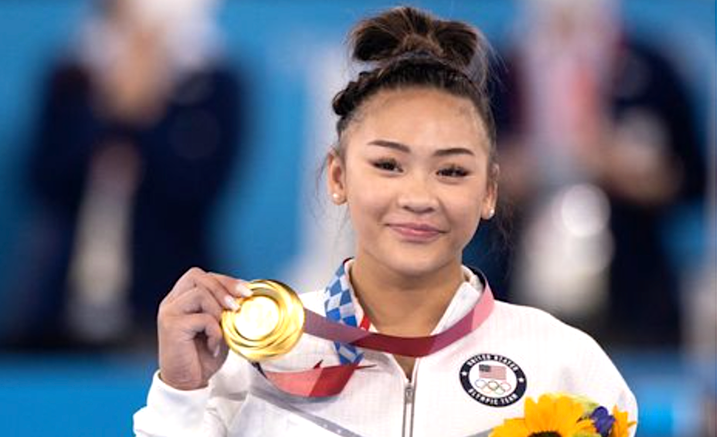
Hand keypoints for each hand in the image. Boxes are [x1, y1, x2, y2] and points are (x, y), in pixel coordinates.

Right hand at [157, 267, 251, 390]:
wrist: (187, 383)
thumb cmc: (203, 355)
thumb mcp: (219, 326)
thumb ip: (226, 309)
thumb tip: (246, 294)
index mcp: (181, 298)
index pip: (202, 276)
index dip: (225, 280)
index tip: (246, 291)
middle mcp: (172, 302)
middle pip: (197, 276)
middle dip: (224, 287)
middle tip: (238, 305)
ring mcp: (169, 312)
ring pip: (200, 294)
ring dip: (218, 311)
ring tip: (223, 330)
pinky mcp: (171, 326)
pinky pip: (201, 318)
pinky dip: (214, 331)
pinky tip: (213, 345)